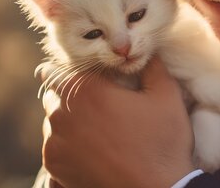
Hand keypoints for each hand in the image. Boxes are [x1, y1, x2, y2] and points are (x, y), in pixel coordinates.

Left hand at [42, 57, 194, 187]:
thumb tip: (143, 50)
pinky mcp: (54, 170)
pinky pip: (54, 149)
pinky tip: (91, 151)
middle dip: (72, 96)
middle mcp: (61, 115)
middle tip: (98, 105)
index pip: (55, 69)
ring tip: (98, 131)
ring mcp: (54, 145)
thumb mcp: (166, 96)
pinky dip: (68, 147)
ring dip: (69, 122)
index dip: (70, 71)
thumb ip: (151, 65)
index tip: (85, 78)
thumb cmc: (162, 144)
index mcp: (85, 90)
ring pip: (53, 123)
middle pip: (54, 96)